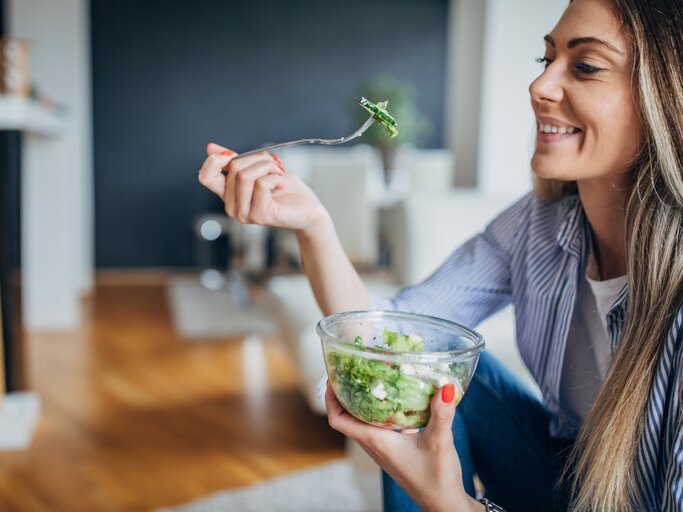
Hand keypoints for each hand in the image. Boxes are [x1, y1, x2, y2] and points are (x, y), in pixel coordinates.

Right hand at [198, 142, 328, 232]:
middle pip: (234, 169)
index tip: (233, 154)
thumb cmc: (286, 190)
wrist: (307, 208)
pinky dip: (275, 178)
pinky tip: (281, 187)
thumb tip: (211, 147)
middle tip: (274, 166)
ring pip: (246, 175)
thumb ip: (236, 160)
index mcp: (228, 195)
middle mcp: (232, 207)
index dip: (216, 160)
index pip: (206, 176)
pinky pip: (262, 184)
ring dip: (268, 167)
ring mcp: (245, 214)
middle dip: (258, 159)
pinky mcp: (259, 216)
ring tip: (278, 176)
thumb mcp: (259, 168)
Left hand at [325, 382, 481, 511]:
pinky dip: (377, 413)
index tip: (332, 379)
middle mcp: (375, 446)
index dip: (330, 399)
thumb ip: (441, 414)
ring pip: (361, 424)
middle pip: (346, 419)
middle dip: (343, 396)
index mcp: (377, 441)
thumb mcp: (440, 442)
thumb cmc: (437, 479)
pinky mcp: (393, 453)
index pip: (339, 420)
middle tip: (349, 373)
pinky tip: (393, 402)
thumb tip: (446, 387)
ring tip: (367, 382)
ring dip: (358, 404)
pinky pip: (376, 429)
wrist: (444, 505)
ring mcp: (382, 451)